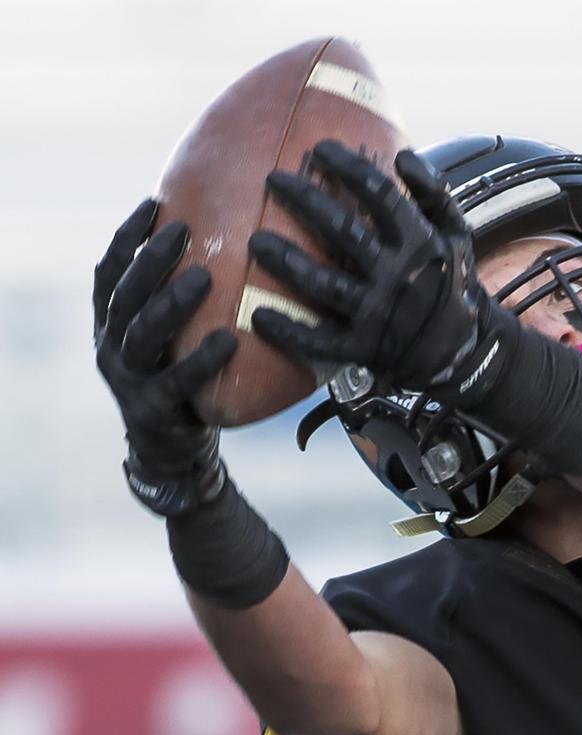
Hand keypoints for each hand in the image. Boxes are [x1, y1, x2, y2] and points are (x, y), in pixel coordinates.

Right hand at [94, 199, 236, 515]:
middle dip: (149, 259)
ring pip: (142, 333)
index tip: (153, 202)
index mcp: (112, 325)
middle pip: (123, 295)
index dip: (126, 237)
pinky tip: (229, 339)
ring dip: (170, 302)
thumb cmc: (183, 379)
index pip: (109, 271)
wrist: (173, 449)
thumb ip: (187, 302)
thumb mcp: (174, 339)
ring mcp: (128, 380)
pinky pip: (177, 381)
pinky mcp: (153, 410)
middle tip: (182, 231)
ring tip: (204, 277)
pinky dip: (202, 359)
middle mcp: (111, 348)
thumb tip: (236, 246)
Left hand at [248, 141, 494, 391]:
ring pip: (324, 285)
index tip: (320, 149)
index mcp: (420, 245)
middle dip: (306, 202)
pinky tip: (258, 317)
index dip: (349, 169)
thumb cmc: (452, 284)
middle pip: (343, 232)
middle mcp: (398, 277)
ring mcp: (378, 315)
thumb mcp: (457, 235)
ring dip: (287, 263)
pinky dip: (289, 332)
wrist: (463, 351)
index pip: (381, 196)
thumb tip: (404, 155)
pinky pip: (320, 341)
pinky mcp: (363, 348)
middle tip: (274, 180)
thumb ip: (435, 194)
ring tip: (257, 242)